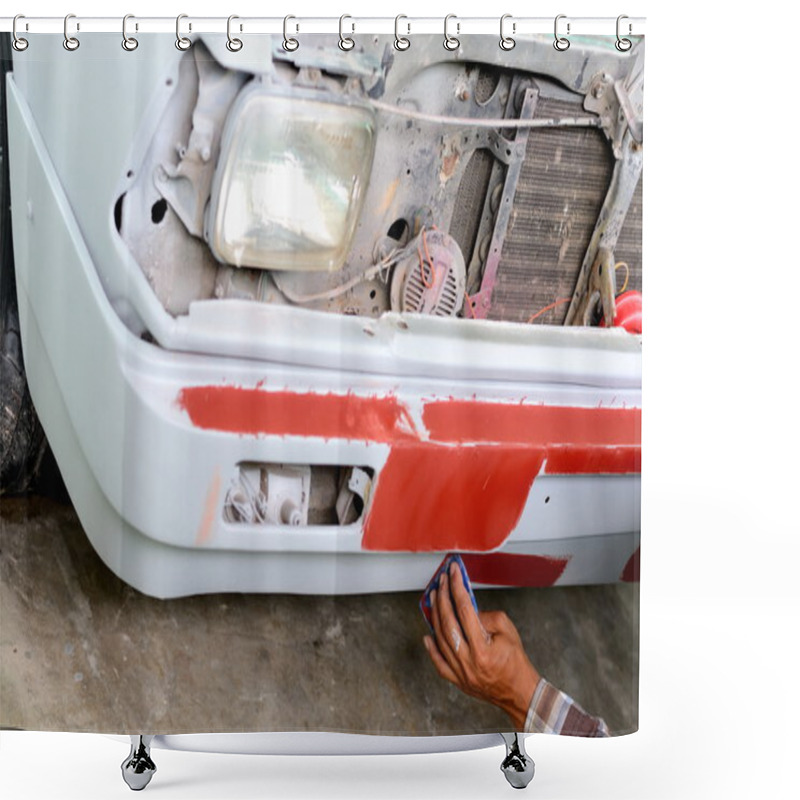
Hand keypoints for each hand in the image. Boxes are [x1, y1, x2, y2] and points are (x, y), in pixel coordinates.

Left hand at [423, 562, 540, 730]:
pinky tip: (428, 635)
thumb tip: (468, 609)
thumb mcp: (508, 631)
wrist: (519, 692)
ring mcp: (460, 672)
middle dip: (443, 597)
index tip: (453, 572)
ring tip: (434, 598)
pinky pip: (439, 663)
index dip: (457, 587)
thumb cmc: (516, 661)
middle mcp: (468, 661)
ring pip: (441, 639)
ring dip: (435, 616)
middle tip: (441, 581)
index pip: (464, 609)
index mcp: (482, 648)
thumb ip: (487, 617)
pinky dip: (431, 648)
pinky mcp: (457, 680)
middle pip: (448, 622)